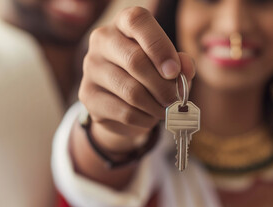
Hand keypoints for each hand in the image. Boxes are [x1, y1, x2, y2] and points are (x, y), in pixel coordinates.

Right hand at [79, 7, 195, 152]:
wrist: (122, 103)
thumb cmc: (151, 75)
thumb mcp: (170, 65)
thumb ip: (181, 63)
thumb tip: (185, 69)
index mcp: (124, 24)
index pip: (137, 21)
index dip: (159, 46)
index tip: (174, 71)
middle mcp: (103, 40)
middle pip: (135, 61)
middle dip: (163, 86)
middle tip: (175, 100)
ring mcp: (92, 67)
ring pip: (131, 91)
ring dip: (156, 106)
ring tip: (166, 110)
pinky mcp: (88, 95)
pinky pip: (124, 112)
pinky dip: (145, 118)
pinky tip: (150, 117)